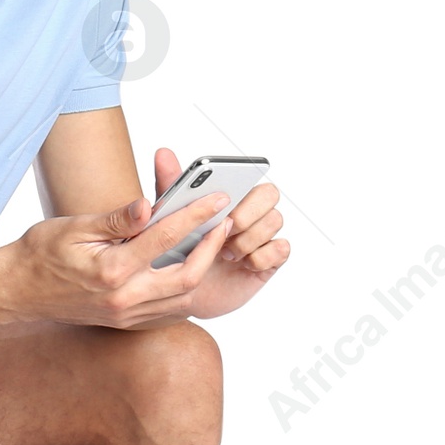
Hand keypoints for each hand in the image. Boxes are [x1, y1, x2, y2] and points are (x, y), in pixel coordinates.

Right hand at [7, 179, 237, 328]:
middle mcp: (123, 299)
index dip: (196, 215)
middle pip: (187, 276)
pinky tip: (187, 271)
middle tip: (223, 224)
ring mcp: (125, 315)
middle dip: (211, 248)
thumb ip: (117, 219)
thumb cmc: (40, 253)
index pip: (166, 237)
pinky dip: (184, 292)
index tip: (216, 199)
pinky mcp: (124, 323)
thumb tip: (149, 204)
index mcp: (112, 271)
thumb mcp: (75, 226)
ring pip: (182, 299)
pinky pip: (168, 313)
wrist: (17, 291)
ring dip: (201, 271)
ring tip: (209, 243)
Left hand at [124, 147, 289, 320]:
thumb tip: (162, 153)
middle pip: (270, 195)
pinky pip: (281, 249)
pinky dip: (261, 257)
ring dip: (248, 238)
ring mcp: (262, 235)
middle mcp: (251, 211)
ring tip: (225, 253)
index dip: (242, 188)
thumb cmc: (178, 248)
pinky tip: (242, 264)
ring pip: (275, 221)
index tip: (222, 203)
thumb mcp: (169, 216)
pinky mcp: (270, 260)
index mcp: (230, 195)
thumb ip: (170, 185)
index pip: (252, 175)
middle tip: (225, 230)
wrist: (181, 290)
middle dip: (248, 213)